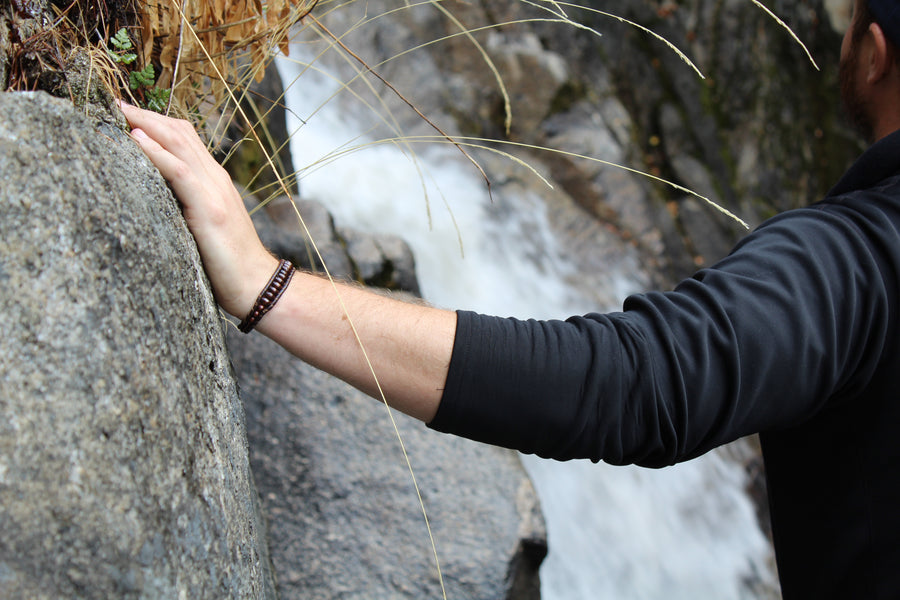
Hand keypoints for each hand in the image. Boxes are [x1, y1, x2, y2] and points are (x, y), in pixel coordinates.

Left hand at [119, 102, 277, 316]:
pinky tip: (136, 138)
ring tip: (119, 111)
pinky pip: (178, 170)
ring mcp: (214, 191)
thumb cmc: (230, 264)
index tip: (128, 113)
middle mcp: (215, 179)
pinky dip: (156, 151)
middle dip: (147, 114)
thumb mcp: (206, 226)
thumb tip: (159, 199)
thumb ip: (188, 206)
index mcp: (215, 182)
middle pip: (180, 132)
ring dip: (147, 122)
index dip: (158, 122)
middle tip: (115, 103)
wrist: (257, 284)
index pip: (186, 139)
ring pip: (178, 142)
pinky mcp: (208, 208)